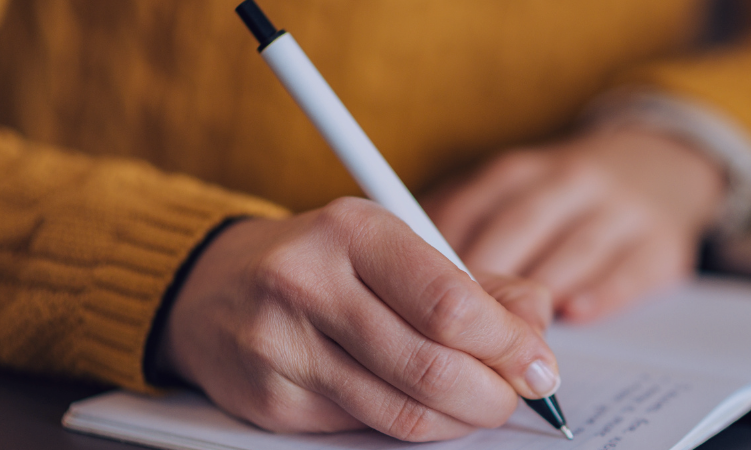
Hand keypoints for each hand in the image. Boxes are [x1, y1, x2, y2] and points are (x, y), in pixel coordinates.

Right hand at [157, 198, 559, 441]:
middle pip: (431, 365)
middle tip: (517, 395)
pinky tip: (424, 406)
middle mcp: (309, 283)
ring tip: (480, 404)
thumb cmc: (325, 263)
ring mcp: (283, 346)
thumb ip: (477, 283)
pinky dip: (413, 426)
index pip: (450, 303)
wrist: (211, 288)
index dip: (508, 345)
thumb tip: (536, 325)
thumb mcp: (398, 247)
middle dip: (493, 393)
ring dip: (460, 419)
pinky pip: (366, 429)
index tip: (539, 363)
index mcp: (353, 231)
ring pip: (402, 410)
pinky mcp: (271, 400)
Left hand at [424, 127, 725, 321]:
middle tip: (458, 332)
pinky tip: (575, 313)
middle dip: (486, 283)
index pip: (470, 210)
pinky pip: (630, 269)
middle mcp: (569, 181)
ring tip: (510, 338)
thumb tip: (398, 279)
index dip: (440, 257)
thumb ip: (462, 229)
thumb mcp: (511, 194)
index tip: (415, 298)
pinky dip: (601, 293)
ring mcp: (620, 210)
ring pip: (572, 249)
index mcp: (519, 172)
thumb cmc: (562, 198)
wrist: (660, 165)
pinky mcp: (662, 242)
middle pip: (518, 229)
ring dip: (539, 294)